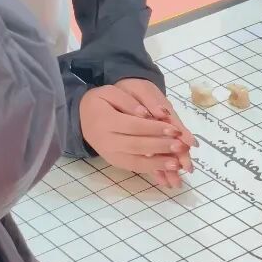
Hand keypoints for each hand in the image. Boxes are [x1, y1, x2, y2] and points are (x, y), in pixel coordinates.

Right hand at [80, 84, 195, 187]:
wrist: (81, 117)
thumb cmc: (100, 102)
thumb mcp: (110, 92)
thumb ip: (128, 101)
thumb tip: (145, 114)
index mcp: (105, 121)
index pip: (134, 126)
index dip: (155, 128)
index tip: (174, 129)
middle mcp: (107, 141)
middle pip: (137, 145)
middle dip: (161, 147)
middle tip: (180, 146)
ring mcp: (110, 154)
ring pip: (136, 161)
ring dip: (158, 163)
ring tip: (177, 163)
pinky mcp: (115, 162)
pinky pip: (134, 167)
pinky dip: (151, 169)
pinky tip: (166, 168)